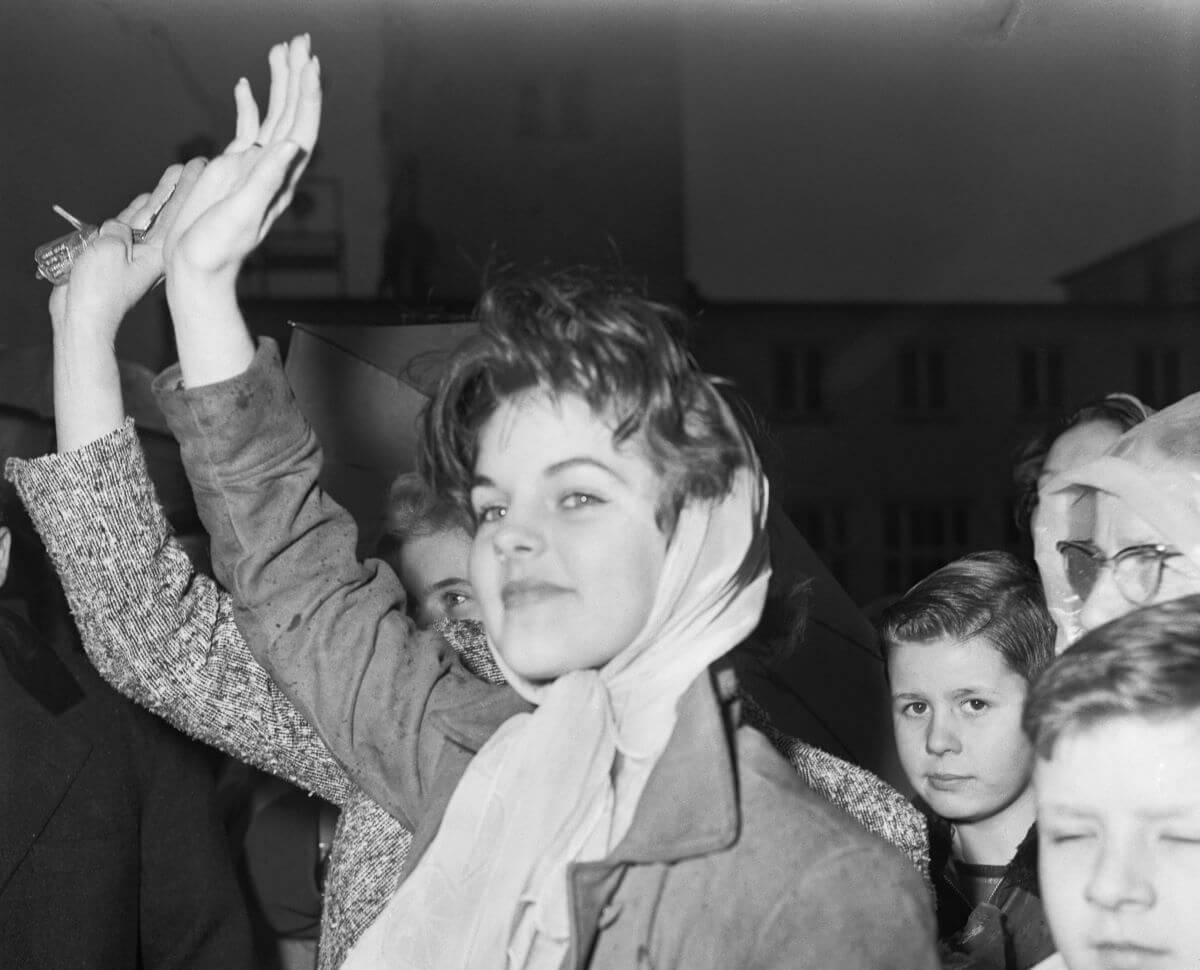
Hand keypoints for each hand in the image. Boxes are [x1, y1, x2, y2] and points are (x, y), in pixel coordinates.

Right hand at [48, 158, 205, 344]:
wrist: (82, 316)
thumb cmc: (97, 288)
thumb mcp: (108, 250)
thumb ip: (117, 231)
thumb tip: (120, 227)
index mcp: (157, 253)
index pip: (176, 213)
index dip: (188, 188)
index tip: (201, 169)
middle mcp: (150, 252)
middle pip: (168, 212)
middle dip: (180, 187)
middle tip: (197, 165)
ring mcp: (134, 255)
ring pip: (149, 217)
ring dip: (161, 195)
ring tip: (175, 174)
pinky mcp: (117, 257)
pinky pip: (128, 228)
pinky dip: (137, 211)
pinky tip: (146, 199)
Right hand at [164, 34, 321, 281]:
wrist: (198, 266)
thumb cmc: (219, 248)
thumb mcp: (244, 214)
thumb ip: (265, 180)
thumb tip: (291, 146)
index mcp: (281, 176)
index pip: (302, 127)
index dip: (308, 95)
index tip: (310, 63)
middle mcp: (273, 166)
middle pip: (292, 113)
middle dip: (298, 76)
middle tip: (301, 39)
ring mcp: (254, 164)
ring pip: (273, 115)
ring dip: (280, 83)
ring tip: (282, 48)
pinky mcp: (233, 166)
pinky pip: (247, 128)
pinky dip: (249, 105)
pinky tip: (247, 84)